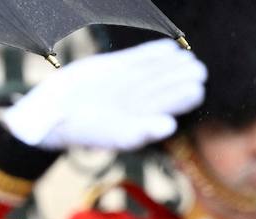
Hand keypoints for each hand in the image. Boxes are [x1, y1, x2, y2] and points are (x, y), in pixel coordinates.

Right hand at [0, 40, 206, 151]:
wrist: (55, 112)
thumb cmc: (84, 131)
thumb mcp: (114, 134)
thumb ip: (142, 130)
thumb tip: (171, 127)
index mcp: (139, 121)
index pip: (168, 107)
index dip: (184, 97)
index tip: (198, 87)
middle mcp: (135, 104)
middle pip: (165, 88)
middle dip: (181, 79)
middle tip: (199, 69)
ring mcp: (126, 85)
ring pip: (154, 73)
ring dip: (172, 65)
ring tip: (188, 58)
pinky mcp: (115, 69)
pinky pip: (138, 58)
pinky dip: (153, 52)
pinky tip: (169, 47)